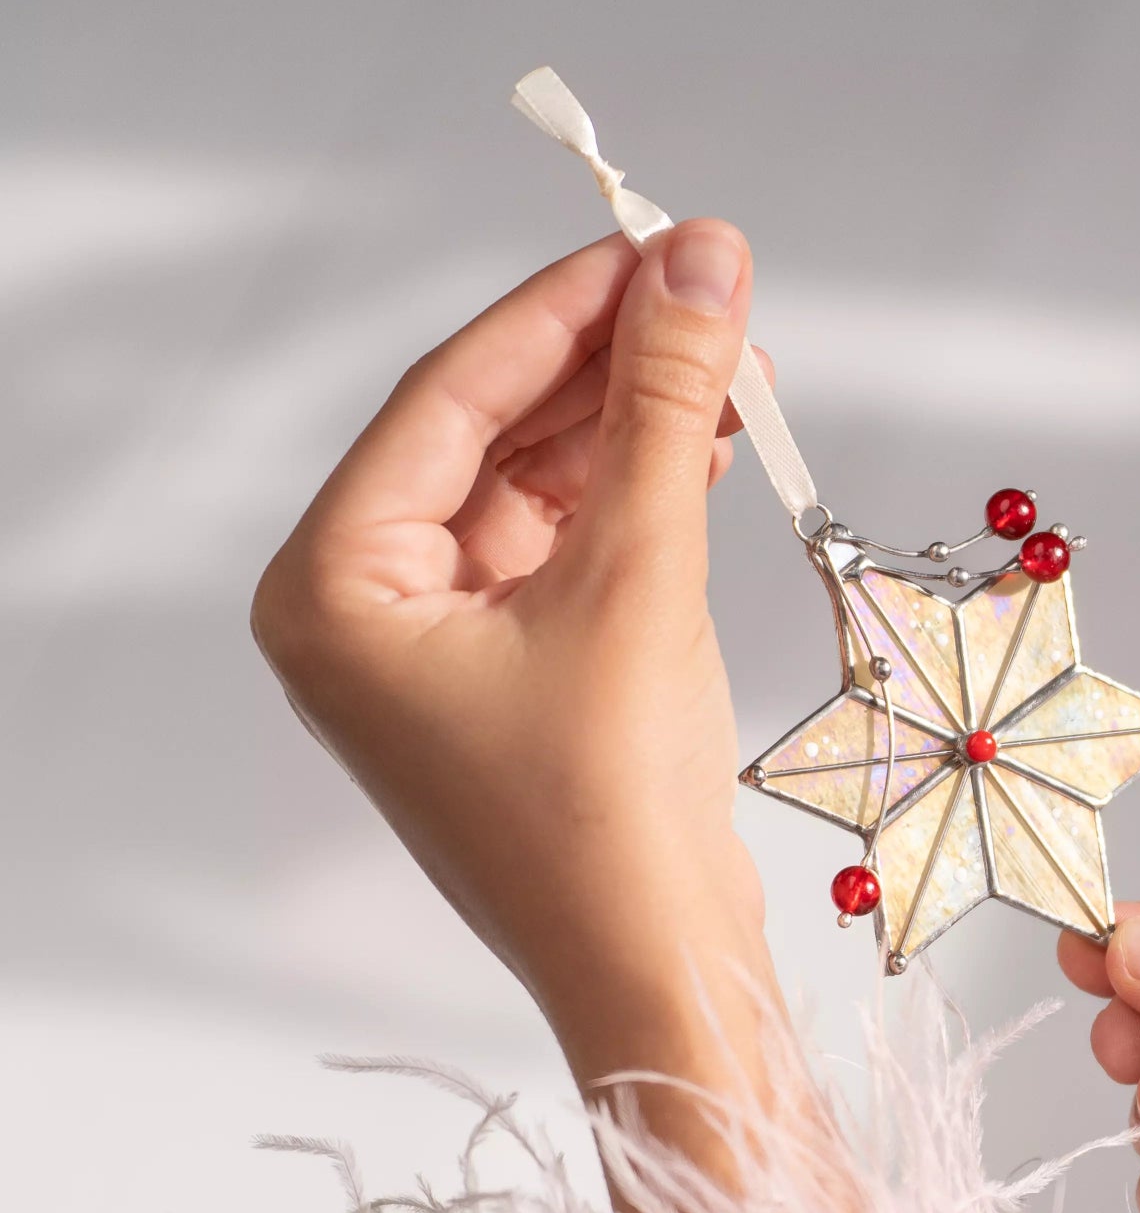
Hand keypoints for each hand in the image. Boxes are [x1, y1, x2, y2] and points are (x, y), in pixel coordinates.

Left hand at [252, 224, 780, 1165]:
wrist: (657, 973)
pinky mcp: (510, 677)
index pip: (448, 400)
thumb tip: (703, 261)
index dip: (560, 309)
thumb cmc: (613, 813)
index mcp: (334, 589)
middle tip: (712, 292)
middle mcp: (366, 611)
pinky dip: (638, 500)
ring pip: (537, 489)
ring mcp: (438, 650)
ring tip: (733, 365)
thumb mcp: (641, 579)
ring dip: (633, 428)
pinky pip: (567, 551)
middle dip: (607, 365)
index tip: (654, 239)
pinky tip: (710, 449)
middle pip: (491, 437)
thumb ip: (666, 408)